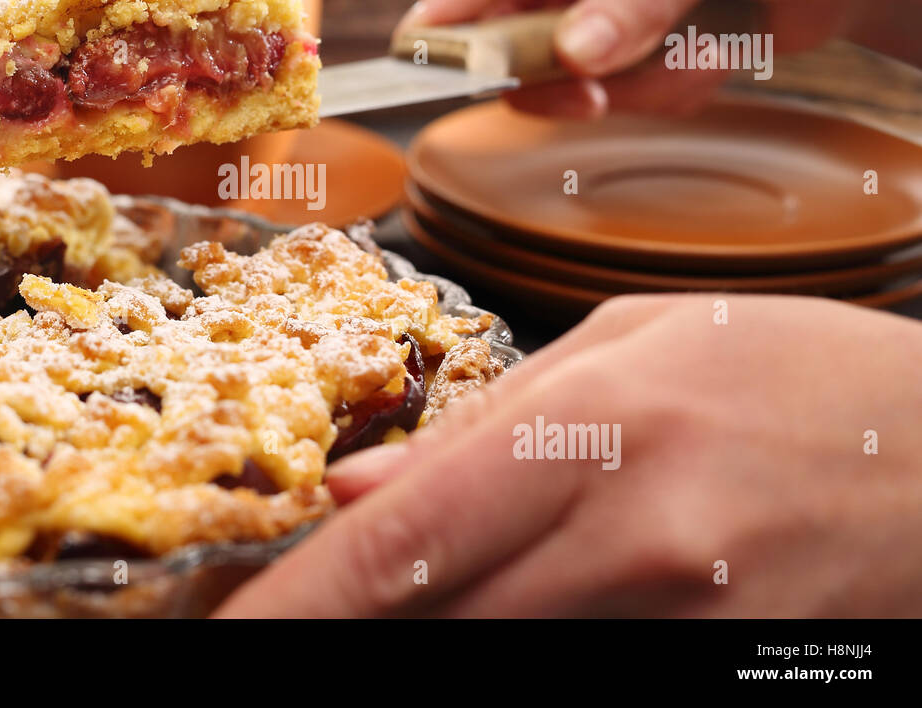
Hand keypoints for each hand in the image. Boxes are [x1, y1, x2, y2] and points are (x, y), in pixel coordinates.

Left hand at [215, 294, 921, 615]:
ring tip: (401, 602)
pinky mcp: (722, 669)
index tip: (227, 629)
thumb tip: (358, 488)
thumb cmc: (787, 370)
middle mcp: (629, 536)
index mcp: (593, 424)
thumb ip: (490, 421)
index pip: (405, 535)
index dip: (300, 597)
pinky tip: (518, 604)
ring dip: (435, 633)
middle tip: (273, 626)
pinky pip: (586, 667)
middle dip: (342, 630)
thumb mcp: (634, 344)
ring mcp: (682, 619)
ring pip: (500, 653)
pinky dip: (524, 642)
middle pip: (435, 617)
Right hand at [405, 0, 921, 117]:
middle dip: (554, 61)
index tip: (424, 44)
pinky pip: (604, 82)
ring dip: (620, 81)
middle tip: (588, 98)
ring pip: (557, 58)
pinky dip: (654, 87)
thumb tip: (572, 53)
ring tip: (691, 63)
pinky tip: (709, 56)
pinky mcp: (616, 26)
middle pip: (516, 6)